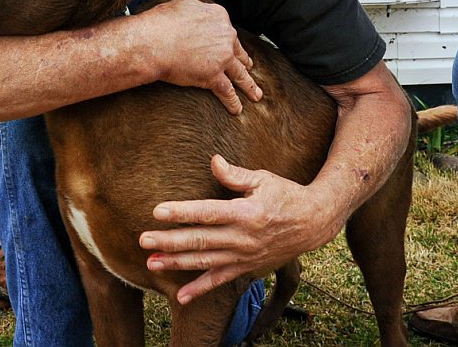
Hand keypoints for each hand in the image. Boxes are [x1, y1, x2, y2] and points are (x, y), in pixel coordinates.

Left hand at [139, 154, 340, 303]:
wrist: (314, 223)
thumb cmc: (287, 195)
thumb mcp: (264, 179)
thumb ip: (235, 174)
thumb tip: (213, 161)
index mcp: (245, 212)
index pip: (207, 213)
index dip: (182, 212)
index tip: (158, 211)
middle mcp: (243, 238)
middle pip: (200, 240)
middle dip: (170, 241)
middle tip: (144, 240)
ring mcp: (244, 256)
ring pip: (205, 262)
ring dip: (177, 263)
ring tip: (152, 263)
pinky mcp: (247, 267)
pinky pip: (220, 281)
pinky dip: (200, 289)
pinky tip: (180, 296)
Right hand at [144, 0, 261, 113]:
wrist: (153, 42)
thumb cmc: (161, 22)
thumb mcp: (184, 5)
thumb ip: (198, 11)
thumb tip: (197, 15)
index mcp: (219, 17)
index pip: (226, 30)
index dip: (226, 40)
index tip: (227, 45)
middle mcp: (225, 36)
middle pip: (237, 51)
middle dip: (244, 61)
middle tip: (248, 67)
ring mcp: (222, 58)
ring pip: (240, 73)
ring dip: (248, 85)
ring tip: (255, 94)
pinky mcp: (213, 76)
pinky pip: (227, 91)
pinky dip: (233, 102)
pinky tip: (236, 109)